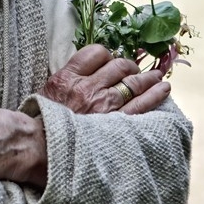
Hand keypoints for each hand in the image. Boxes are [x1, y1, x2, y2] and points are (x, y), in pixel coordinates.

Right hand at [39, 44, 170, 115]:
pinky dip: (154, 94)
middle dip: (128, 66)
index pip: (95, 53)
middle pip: (117, 66)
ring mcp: (103, 105)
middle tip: (133, 70)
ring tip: (155, 76)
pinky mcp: (115, 123)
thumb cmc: (42, 124)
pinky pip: (140, 104)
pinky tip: (163, 88)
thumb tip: (86, 72)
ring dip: (146, 77)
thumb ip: (67, 80)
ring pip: (132, 82)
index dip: (107, 55)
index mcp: (68, 77)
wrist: (39, 150)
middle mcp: (87, 88)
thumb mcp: (47, 93)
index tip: (110, 61)